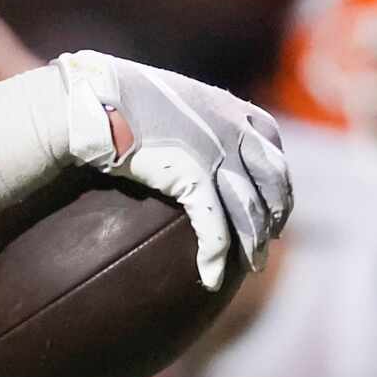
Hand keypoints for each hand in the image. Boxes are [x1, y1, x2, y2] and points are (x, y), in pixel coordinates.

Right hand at [59, 53, 292, 289]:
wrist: (98, 100)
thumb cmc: (124, 99)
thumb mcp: (175, 101)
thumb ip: (197, 120)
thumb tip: (194, 140)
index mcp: (232, 109)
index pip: (273, 151)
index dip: (279, 183)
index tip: (276, 205)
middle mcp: (233, 130)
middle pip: (271, 184)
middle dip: (274, 217)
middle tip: (266, 243)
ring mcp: (216, 154)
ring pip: (249, 212)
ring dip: (252, 245)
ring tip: (250, 267)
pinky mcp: (193, 177)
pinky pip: (214, 228)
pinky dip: (215, 257)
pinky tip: (211, 278)